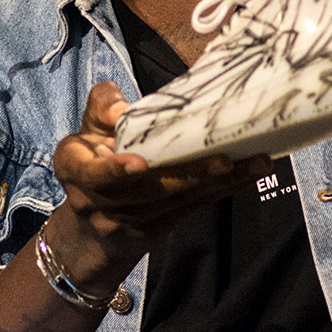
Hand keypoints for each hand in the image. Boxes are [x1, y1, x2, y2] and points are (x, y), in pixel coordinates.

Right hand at [48, 81, 269, 289]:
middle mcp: (100, 202)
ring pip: (178, 202)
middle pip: (148, 191)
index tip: (138, 164)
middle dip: (188, 176)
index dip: (114, 170)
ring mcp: (130, 222)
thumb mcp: (87, 131)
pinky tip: (250, 176)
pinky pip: (193, 208)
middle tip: (225, 160)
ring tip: (255, 164)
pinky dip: (224, 191)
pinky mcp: (157, 229)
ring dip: (219, 184)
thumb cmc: (93, 160)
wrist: (91, 225)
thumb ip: (102, 108)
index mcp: (77, 170)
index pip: (94, 174)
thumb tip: (119, 103)